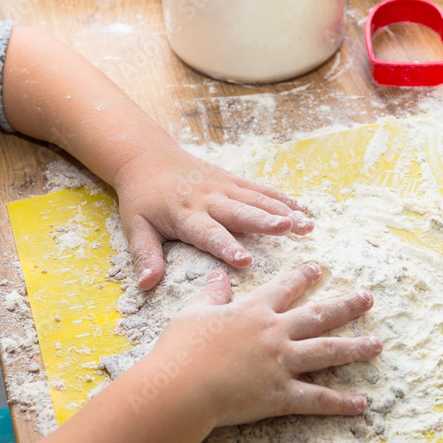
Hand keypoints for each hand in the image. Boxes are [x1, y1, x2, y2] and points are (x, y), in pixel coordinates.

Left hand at [111, 144, 313, 288]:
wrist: (147, 157)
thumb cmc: (142, 197)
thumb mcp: (135, 227)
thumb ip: (146, 255)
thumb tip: (146, 285)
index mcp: (185, 215)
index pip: (209, 234)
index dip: (227, 247)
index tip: (245, 261)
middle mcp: (209, 200)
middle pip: (242, 212)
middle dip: (266, 221)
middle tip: (290, 229)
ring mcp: (224, 187)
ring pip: (258, 200)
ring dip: (284, 211)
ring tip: (307, 224)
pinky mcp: (232, 179)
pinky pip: (260, 189)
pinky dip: (282, 198)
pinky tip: (303, 208)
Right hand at [147, 263, 381, 427]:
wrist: (180, 386)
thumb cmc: (180, 349)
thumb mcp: (193, 313)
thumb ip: (211, 293)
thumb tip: (218, 275)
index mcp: (254, 311)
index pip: (285, 288)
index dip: (303, 276)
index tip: (319, 268)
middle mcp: (275, 332)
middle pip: (318, 315)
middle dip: (346, 305)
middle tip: (369, 298)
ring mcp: (281, 363)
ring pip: (327, 352)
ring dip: (355, 348)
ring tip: (378, 345)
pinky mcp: (281, 393)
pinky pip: (317, 398)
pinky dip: (340, 403)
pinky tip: (362, 404)